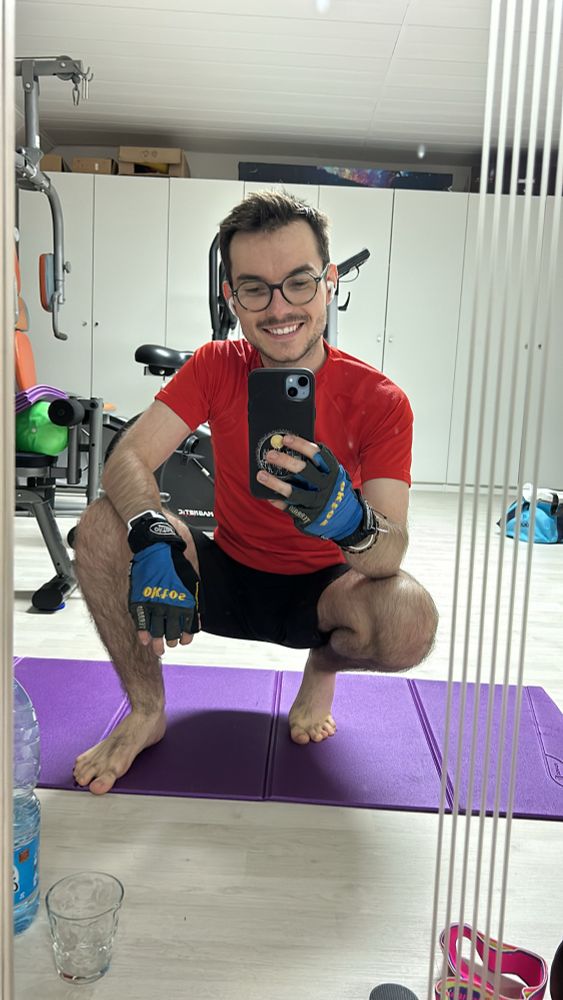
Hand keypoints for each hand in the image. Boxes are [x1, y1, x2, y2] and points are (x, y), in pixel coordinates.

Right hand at [127, 512, 200, 655]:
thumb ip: (194, 602)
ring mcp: (153, 602)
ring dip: (157, 642)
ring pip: (155, 630)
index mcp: (184, 600)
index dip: (186, 636)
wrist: (156, 548)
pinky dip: (142, 632)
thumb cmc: (175, 563)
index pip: (187, 626)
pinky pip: (140, 620)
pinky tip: (144, 640)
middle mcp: (169, 604)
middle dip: (171, 640)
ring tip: (158, 649)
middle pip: (171, 631)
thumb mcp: (192, 581)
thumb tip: (197, 620)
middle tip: (170, 643)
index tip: (184, 640)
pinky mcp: (139, 598)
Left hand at [256, 435, 363, 543]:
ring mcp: (317, 502)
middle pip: (304, 471)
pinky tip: (268, 494)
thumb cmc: (333, 489)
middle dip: (285, 461)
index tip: (285, 438)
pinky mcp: (309, 516)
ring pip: (294, 492)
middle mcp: (325, 486)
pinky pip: (290, 508)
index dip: (301, 445)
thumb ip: (318, 464)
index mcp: (332, 471)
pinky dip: (278, 501)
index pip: (317, 454)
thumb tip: (291, 447)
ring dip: (275, 483)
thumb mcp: (334, 475)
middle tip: (270, 455)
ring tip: (261, 475)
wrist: (348, 520)